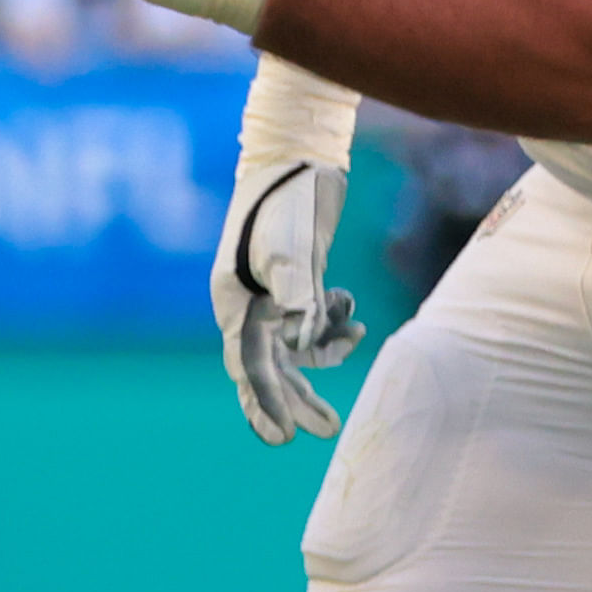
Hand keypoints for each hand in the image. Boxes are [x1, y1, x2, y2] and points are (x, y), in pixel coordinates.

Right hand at [216, 132, 366, 444]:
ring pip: (293, 350)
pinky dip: (333, 329)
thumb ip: (297, 299)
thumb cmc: (283, 200)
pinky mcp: (298, 281)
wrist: (297, 154)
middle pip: (270, 368)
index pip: (249, 366)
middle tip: (327, 432)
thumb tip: (303, 347)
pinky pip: (312, 323)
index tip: (283, 438)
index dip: (265, 404)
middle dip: (296, 401)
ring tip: (354, 366)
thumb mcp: (289, 250)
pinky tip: (356, 322)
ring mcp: (273, 294)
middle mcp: (249, 304)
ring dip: (321, 365)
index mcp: (235, 302)